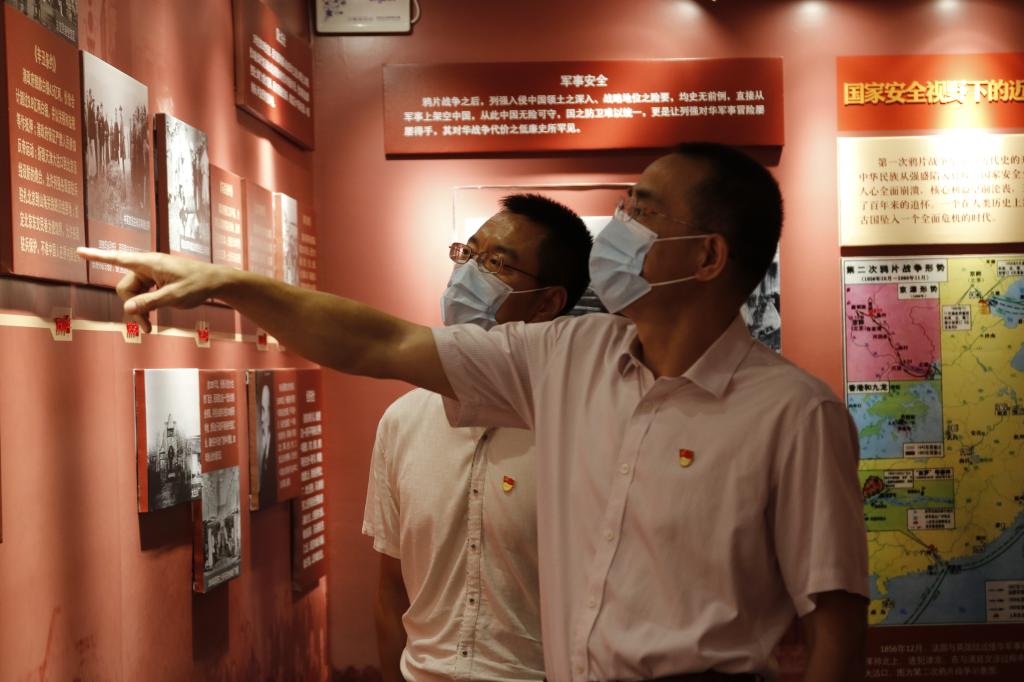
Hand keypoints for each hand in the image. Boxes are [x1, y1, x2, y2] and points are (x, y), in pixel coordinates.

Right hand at [77, 248, 227, 332]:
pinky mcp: (156, 280)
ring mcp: (152, 273)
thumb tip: (127, 308)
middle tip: (146, 327)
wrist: (215, 282)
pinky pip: (142, 294)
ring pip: (133, 293)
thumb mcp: (174, 297)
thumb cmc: (197, 285)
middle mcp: (147, 266)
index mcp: (149, 263)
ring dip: (139, 310)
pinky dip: (145, 306)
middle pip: (125, 287)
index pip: (118, 258)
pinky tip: (150, 320)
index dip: (97, 256)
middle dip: (131, 307)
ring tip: (149, 328)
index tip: (79, 251)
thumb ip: (150, 303)